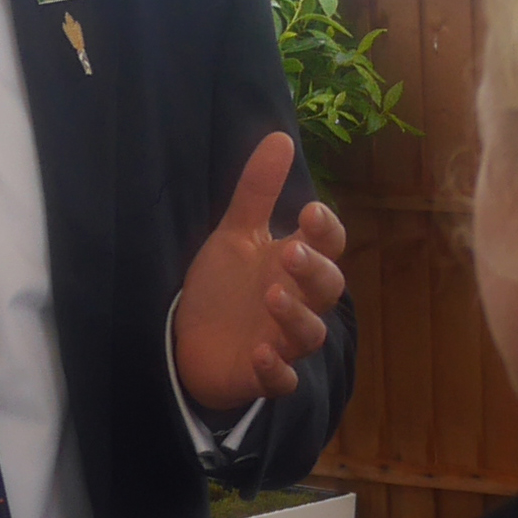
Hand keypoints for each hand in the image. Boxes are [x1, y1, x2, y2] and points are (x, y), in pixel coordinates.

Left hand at [174, 133, 347, 409]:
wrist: (188, 340)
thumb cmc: (223, 286)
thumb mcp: (235, 234)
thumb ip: (258, 191)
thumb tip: (281, 136)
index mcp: (295, 265)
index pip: (328, 245)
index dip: (326, 231)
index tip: (309, 212)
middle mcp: (298, 303)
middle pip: (328, 289)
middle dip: (314, 271)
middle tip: (291, 253)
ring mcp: (282, 342)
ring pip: (310, 335)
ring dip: (296, 317)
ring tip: (272, 295)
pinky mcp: (263, 376)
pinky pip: (282, 381)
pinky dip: (275, 371)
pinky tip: (259, 354)